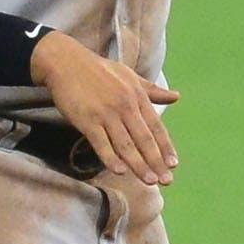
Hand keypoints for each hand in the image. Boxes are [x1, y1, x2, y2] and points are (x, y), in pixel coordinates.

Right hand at [30, 31, 180, 185]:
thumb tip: (176, 97)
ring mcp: (106, 114)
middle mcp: (125, 106)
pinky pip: (101, 143)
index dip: (165, 147)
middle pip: (144, 139)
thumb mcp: (130, 76)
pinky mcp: (87, 120)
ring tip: (149, 181)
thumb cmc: (99, 70)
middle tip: (166, 180)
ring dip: (139, 165)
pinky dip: (111, 158)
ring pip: (126, 145)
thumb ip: (152, 91)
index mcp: (137, 96)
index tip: (173, 164)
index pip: (156, 127)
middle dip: (156, 161)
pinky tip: (120, 171)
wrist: (67, 62)